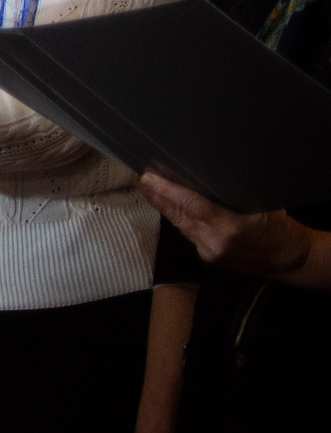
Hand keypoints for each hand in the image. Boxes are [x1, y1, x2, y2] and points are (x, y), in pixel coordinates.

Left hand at [140, 172, 310, 278]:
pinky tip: (170, 207)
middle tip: (140, 177)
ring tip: (149, 188)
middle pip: (179, 216)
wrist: (291, 260)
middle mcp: (215, 242)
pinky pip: (189, 233)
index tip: (149, 178)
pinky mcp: (208, 257)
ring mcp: (209, 252)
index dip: (167, 191)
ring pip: (180, 225)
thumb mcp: (262, 204)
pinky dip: (179, 219)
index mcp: (231, 227)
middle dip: (157, 197)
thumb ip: (232, 194)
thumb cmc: (281, 227)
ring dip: (165, 207)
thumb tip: (208, 172)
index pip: (191, 206)